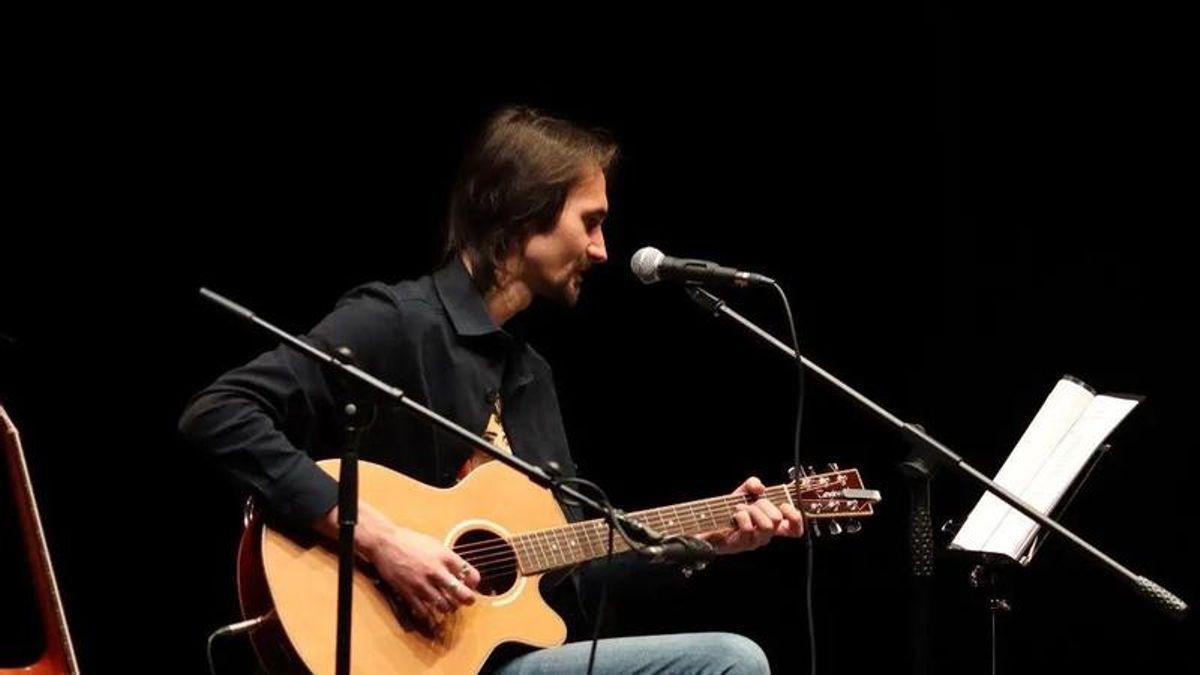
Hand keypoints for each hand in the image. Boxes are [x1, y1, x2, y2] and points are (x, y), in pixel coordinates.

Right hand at [364, 526, 481, 627]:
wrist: (386, 543)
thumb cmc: (410, 541)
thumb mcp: (435, 545)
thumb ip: (448, 559)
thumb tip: (460, 572)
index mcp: (445, 556)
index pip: (469, 574)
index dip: (474, 583)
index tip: (471, 585)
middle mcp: (436, 571)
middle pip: (460, 594)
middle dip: (467, 600)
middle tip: (467, 601)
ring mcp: (422, 583)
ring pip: (444, 605)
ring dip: (448, 608)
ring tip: (448, 605)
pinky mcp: (409, 592)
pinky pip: (424, 611)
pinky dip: (430, 615)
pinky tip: (431, 612)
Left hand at [701, 476, 804, 554]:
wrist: (705, 523)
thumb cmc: (726, 510)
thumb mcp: (742, 493)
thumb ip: (752, 484)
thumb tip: (760, 487)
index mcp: (770, 525)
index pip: (795, 529)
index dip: (796, 517)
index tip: (783, 506)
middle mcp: (765, 536)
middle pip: (777, 519)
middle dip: (763, 504)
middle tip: (750, 504)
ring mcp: (754, 541)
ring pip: (767, 524)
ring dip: (751, 510)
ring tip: (739, 509)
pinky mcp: (741, 544)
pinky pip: (749, 527)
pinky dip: (741, 515)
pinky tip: (734, 515)